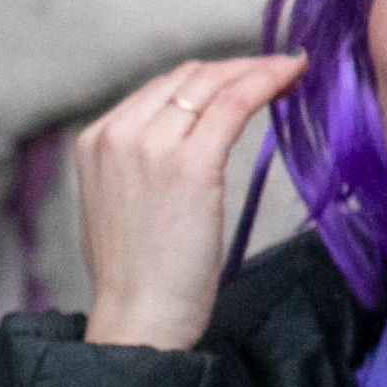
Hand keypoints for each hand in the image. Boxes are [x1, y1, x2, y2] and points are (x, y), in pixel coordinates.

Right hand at [73, 53, 303, 349]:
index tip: (246, 77)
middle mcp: (116, 133)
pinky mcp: (189, 162)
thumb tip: (182, 137)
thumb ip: (139, 162)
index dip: (210, 78)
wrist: (138, 317)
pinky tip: (291, 77)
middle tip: (278, 70)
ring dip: (257, 70)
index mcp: (95, 140)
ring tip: (291, 71)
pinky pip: (234, 103)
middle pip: (187, 78)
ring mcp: (149, 144)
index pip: (161, 88)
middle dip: (236, 69)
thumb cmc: (139, 273)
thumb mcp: (121, 204)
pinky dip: (266, 81)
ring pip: (213, 85)